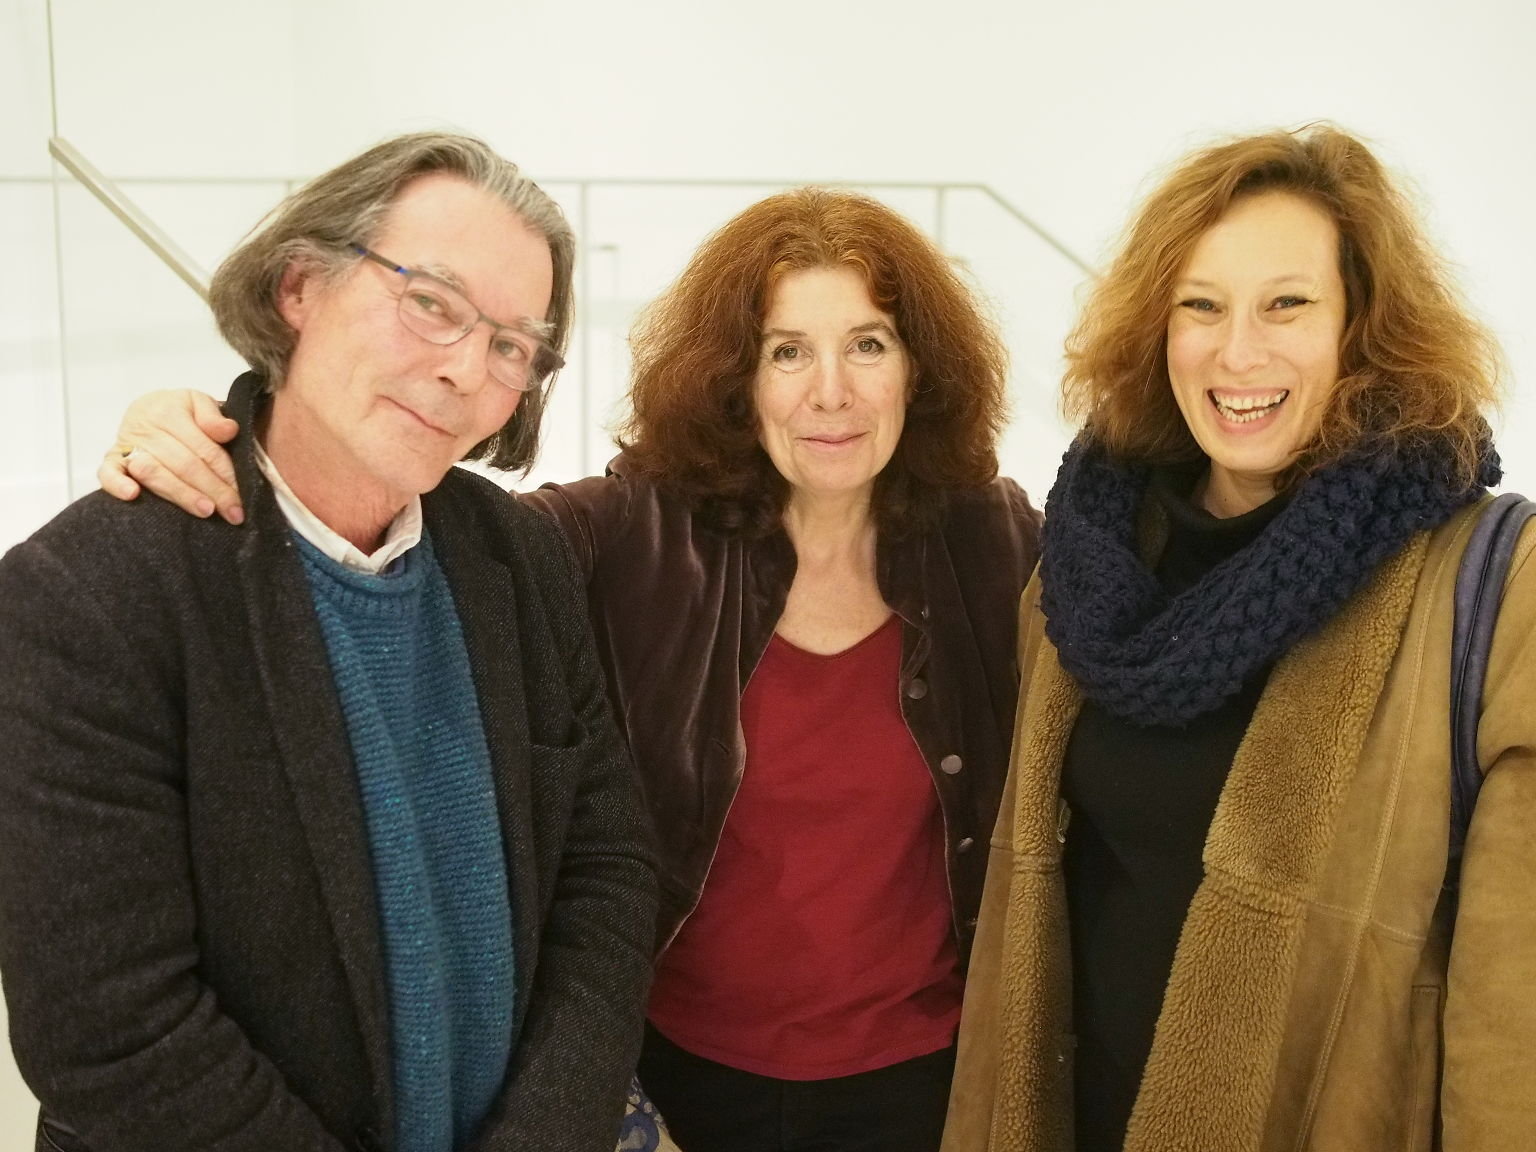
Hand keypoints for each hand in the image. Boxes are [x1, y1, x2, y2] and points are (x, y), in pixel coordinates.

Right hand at [98, 390, 243, 523]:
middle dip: (212, 490)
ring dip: (181, 494)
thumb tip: (229, 430)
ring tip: (205, 510)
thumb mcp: (198, 403)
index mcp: (170, 412)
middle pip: (184, 464)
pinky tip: (133, 496)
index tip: (242, 495)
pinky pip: (108, 473)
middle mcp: (147, 429)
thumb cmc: (180, 411)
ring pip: (154, 472)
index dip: (225, 474)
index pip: (204, 449)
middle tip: (233, 512)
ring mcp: (127, 445)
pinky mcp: (111, 459)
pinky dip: (117, 484)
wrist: (147, 408)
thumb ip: (213, 416)